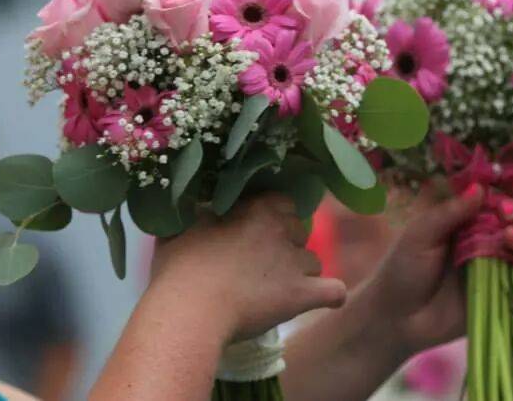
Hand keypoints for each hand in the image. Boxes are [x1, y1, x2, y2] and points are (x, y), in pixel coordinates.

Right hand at [150, 194, 346, 342]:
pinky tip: (326, 300)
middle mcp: (282, 230)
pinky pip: (334, 291)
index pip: (283, 202)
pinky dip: (330, 295)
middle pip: (299, 231)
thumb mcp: (180, 229)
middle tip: (262, 263)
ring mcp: (295, 263)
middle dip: (286, 244)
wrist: (190, 310)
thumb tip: (193, 208)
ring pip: (313, 261)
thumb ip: (195, 216)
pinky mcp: (302, 295)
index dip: (272, 216)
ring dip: (300, 271)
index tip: (256, 230)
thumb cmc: (179, 269)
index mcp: (257, 209)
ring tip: (279, 288)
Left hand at [367, 181, 512, 358]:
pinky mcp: (500, 296)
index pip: (501, 195)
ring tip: (509, 238)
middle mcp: (489, 239)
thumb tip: (480, 187)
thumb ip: (450, 211)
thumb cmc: (403, 268)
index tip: (512, 181)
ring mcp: (497, 268)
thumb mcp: (420, 234)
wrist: (395, 316)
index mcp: (469, 218)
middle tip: (505, 211)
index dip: (512, 186)